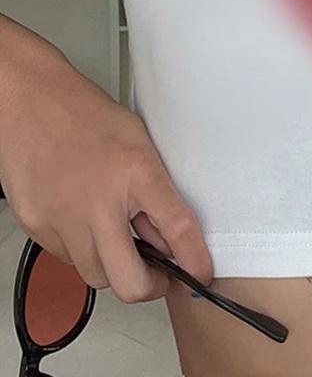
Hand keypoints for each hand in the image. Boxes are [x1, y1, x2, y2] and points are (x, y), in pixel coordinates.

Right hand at [0, 50, 212, 302]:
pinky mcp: (37, 228)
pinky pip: (66, 259)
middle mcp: (98, 204)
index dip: (194, 260)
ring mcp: (63, 220)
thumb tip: (168, 235)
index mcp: (136, 174)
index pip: (177, 228)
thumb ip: (156, 190)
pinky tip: (88, 224)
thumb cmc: (87, 116)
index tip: (201, 273)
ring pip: (96, 276)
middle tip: (160, 274)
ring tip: (121, 240)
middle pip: (128, 281)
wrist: (31, 104)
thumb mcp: (141, 143)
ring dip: (114, 268)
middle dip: (150, 286)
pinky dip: (83, 251)